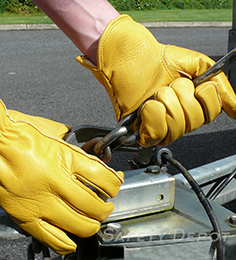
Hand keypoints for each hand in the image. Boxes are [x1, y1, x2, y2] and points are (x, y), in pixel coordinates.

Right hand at [0, 101, 123, 254]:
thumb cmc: (21, 133)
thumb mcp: (55, 130)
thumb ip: (75, 142)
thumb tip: (91, 148)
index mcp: (66, 158)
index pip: (105, 179)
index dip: (116, 183)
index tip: (116, 182)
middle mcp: (56, 182)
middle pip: (96, 206)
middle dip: (107, 207)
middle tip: (107, 203)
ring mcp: (41, 201)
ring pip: (79, 225)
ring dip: (93, 223)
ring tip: (94, 218)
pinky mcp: (25, 214)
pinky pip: (52, 237)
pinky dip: (67, 242)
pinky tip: (74, 238)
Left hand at [77, 14, 235, 146]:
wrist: (129, 58)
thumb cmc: (158, 60)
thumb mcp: (197, 65)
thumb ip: (219, 85)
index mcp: (192, 104)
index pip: (210, 114)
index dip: (204, 98)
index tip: (194, 84)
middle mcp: (179, 118)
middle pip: (194, 122)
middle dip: (181, 98)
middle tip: (169, 85)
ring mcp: (162, 126)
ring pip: (177, 129)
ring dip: (166, 104)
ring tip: (156, 94)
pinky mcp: (144, 130)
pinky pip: (158, 134)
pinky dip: (153, 117)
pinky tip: (147, 106)